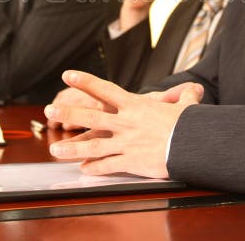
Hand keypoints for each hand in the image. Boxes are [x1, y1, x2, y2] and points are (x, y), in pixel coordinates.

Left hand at [45, 71, 202, 178]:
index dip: (85, 81)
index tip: (67, 75)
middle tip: (49, 111)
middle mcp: (125, 123)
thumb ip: (184, 97)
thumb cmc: (188, 126)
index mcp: (135, 105)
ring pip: (92, 145)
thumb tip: (194, 89)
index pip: (104, 89)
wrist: (192, 146)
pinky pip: (107, 166)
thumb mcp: (185, 107)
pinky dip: (94, 168)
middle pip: (91, 117)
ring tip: (55, 150)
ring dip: (72, 148)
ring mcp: (125, 143)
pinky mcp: (130, 162)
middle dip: (68, 114)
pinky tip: (83, 170)